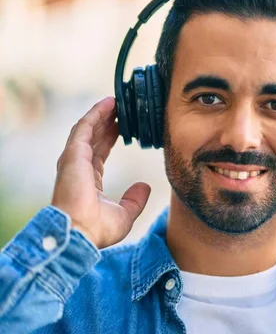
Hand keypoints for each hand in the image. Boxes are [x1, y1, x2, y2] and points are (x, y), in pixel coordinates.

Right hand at [51, 96, 150, 248]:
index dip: (111, 136)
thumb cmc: (98, 229)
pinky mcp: (73, 154)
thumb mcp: (125, 214)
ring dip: (101, 114)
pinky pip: (84, 128)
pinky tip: (107, 104)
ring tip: (115, 100)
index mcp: (89, 180)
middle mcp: (79, 167)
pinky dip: (95, 114)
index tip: (123, 125)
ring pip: (88, 129)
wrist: (81, 233)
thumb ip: (135, 200)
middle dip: (107, 121)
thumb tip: (145, 186)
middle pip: (94, 136)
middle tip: (121, 107)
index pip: (100, 151)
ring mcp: (74, 160)